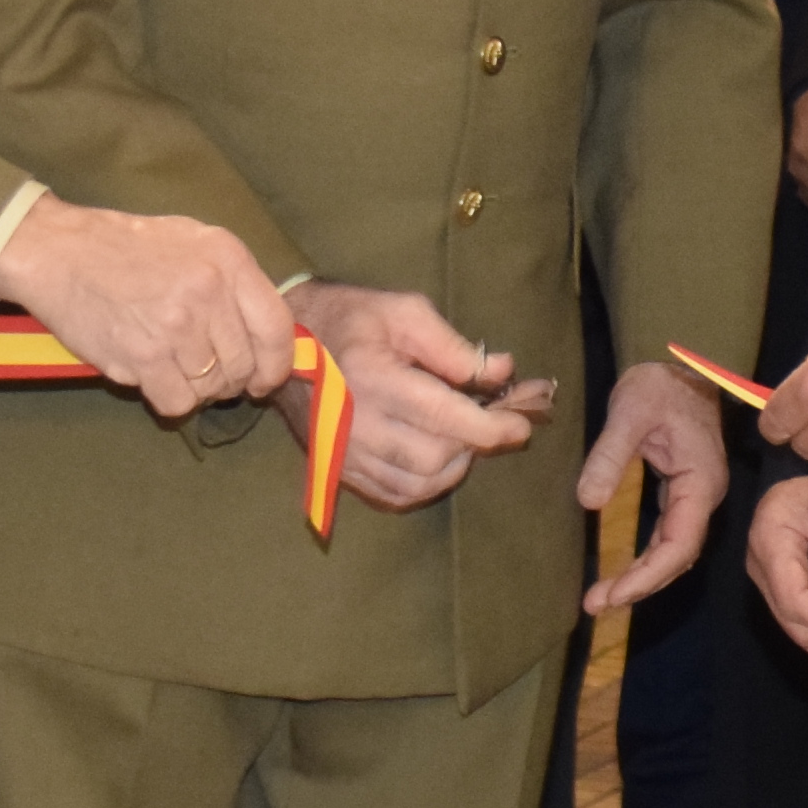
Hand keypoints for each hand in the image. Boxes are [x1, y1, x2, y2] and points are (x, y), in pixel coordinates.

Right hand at [0, 195, 301, 417]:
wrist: (59, 251)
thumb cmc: (127, 247)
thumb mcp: (193, 241)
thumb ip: (233, 282)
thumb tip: (265, 334)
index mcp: (227, 258)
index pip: (276, 328)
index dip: (277, 365)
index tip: (264, 380)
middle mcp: (207, 291)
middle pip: (242, 365)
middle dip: (229, 380)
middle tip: (205, 372)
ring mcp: (175, 325)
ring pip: (210, 388)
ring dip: (196, 388)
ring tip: (171, 364)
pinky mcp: (142, 356)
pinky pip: (177, 402)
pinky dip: (169, 399)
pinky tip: (153, 377)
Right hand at [301, 283, 552, 511]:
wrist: (284, 343)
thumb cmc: (349, 319)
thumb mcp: (404, 312)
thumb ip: (453, 346)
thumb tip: (502, 371)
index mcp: (375, 380)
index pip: (446, 418)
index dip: (493, 426)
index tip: (523, 424)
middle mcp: (358, 425)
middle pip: (436, 458)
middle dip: (476, 444)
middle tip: (495, 423)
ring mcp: (345, 454)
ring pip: (418, 483)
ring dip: (454, 466)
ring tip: (465, 437)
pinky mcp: (340, 471)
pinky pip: (394, 495)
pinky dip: (425, 484)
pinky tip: (438, 459)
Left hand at [579, 361, 727, 610]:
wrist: (679, 360)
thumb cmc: (660, 383)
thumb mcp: (630, 412)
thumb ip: (610, 456)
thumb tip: (588, 502)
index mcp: (700, 483)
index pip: (679, 545)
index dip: (647, 575)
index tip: (613, 594)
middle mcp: (703, 496)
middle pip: (677, 557)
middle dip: (640, 584)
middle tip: (597, 604)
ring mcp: (693, 495)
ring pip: (673, 550)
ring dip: (642, 577)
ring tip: (603, 598)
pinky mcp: (681, 490)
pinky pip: (666, 535)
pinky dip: (645, 558)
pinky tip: (621, 572)